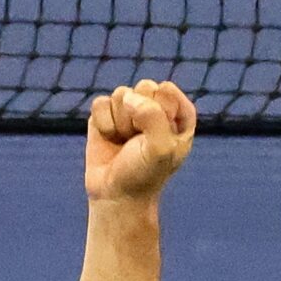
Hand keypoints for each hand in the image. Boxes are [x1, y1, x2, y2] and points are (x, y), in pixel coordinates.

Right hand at [84, 80, 197, 202]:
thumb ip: (153, 116)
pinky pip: (100, 103)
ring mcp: (131, 110)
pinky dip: (103, 124)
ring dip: (121, 122)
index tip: (159, 137)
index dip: (159, 112)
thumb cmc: (145, 173)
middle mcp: (157, 109)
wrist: (117, 194)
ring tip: (125, 142)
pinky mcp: (107, 114)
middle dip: (138, 115)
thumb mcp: (160, 148)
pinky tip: (110, 139)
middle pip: (145, 87)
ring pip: (121, 93)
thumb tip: (128, 97)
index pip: (167, 91)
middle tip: (139, 141)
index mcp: (180, 115)